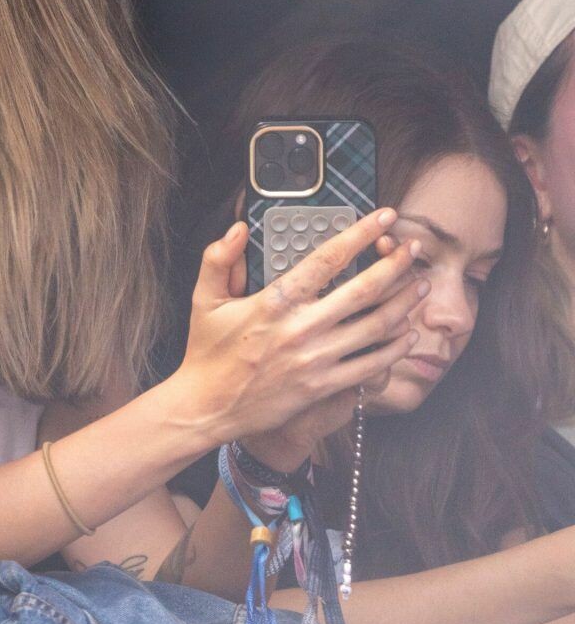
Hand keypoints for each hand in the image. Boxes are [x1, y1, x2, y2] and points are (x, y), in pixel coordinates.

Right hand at [173, 209, 425, 454]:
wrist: (207, 406)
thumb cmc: (206, 352)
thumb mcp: (204, 300)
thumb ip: (218, 259)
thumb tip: (239, 229)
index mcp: (275, 301)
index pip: (327, 259)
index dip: (360, 234)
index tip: (382, 216)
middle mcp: (301, 328)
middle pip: (364, 289)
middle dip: (396, 264)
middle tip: (413, 248)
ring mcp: (316, 359)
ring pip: (377, 326)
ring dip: (404, 302)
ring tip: (419, 284)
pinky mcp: (324, 385)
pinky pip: (372, 364)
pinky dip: (395, 347)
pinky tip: (406, 333)